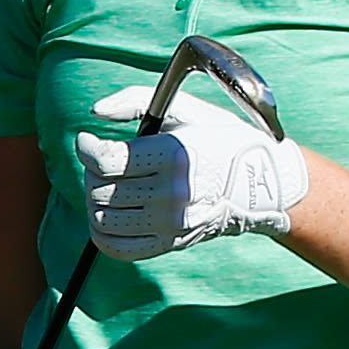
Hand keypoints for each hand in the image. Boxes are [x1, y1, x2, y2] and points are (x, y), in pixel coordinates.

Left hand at [74, 79, 305, 258]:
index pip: (107, 161)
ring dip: (95, 200)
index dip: (86, 149)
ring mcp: (172, 223)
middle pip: (100, 189)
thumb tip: (95, 111)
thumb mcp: (184, 109)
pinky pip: (117, 247)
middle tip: (106, 162)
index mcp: (175, 156)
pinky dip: (101, 232)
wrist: (261, 182)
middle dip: (93, 172)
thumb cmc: (219, 139)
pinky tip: (109, 213)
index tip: (88, 141)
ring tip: (110, 186)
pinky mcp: (171, 243)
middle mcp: (173, 193)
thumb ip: (135, 100)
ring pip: (102, 218)